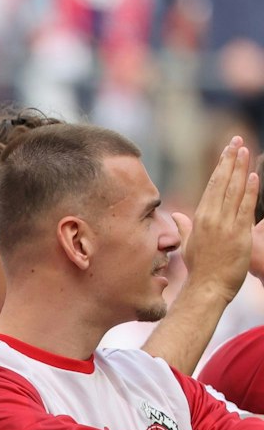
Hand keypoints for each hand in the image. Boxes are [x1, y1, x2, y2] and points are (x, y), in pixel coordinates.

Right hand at [180, 136, 261, 296]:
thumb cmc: (200, 269)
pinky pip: (244, 207)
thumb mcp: (189, 245)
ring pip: (233, 190)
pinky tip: (252, 176)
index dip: (220, 166)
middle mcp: (211, 218)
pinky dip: (249, 191)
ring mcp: (224, 225)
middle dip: (230, 160)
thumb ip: (185, 227)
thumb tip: (177, 215)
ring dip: (240, 168)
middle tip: (236, 140)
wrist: (207, 288)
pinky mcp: (238, 234)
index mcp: (200, 218)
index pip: (212, 185)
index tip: (227, 150)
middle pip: (221, 182)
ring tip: (245, 150)